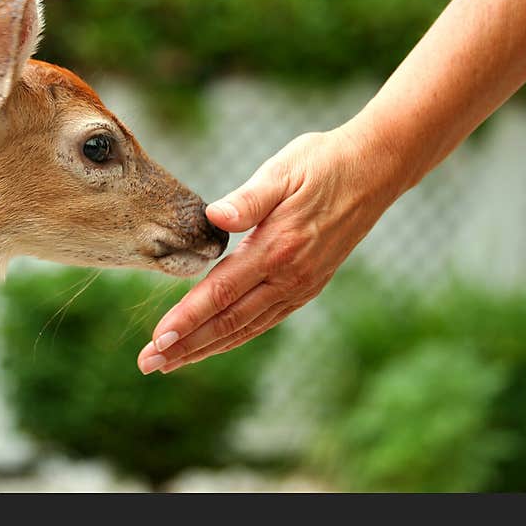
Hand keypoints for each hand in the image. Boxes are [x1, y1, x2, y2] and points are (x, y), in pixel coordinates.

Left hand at [138, 125, 398, 373]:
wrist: (376, 168)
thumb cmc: (322, 162)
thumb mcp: (282, 170)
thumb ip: (248, 198)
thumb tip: (214, 216)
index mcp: (277, 248)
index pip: (221, 293)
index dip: (187, 319)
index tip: (157, 340)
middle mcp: (290, 276)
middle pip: (228, 322)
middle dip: (186, 346)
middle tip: (150, 364)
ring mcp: (302, 285)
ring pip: (245, 328)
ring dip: (205, 348)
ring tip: (171, 362)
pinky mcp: (308, 286)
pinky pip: (264, 320)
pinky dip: (235, 337)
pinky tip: (214, 343)